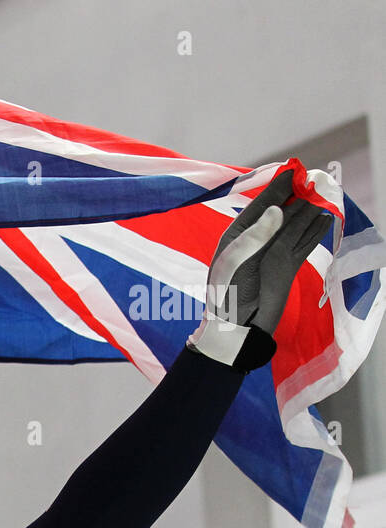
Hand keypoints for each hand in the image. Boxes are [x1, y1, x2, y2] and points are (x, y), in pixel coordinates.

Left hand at [189, 168, 332, 368]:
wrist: (236, 328)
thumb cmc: (228, 295)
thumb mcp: (236, 262)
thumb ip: (256, 236)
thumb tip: (277, 210)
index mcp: (238, 235)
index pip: (261, 205)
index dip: (277, 188)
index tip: (293, 171)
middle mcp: (257, 240)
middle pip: (282, 212)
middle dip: (298, 196)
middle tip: (315, 180)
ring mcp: (274, 252)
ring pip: (296, 226)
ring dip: (310, 211)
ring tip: (324, 195)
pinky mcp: (288, 265)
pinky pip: (305, 243)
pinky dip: (316, 231)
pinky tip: (326, 219)